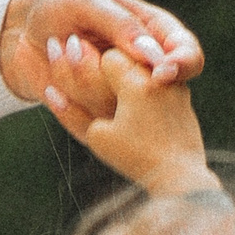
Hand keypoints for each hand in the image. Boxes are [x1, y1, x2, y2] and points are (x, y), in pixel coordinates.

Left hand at [0, 0, 201, 114]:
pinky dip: (64, 98)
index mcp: (153, 32)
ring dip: (79, 77)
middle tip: (74, 44)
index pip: (186, 55)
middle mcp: (141, 69)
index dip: (182, 65)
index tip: (161, 74)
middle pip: (156, 91)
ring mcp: (119, 96)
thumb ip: (121, 26)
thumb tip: (153, 54)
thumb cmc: (59, 6)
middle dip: (116, 75)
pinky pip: (88, 121)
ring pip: (120, 108)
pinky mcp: (92, 114)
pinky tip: (46, 73)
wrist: (22, 31)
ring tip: (53, 45)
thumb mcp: (88, 4)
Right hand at [41, 48, 216, 196]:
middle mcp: (157, 76)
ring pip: (145, 68)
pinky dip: (145, 88)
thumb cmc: (135, 159)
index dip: (92, 63)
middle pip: (128, 57)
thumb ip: (73, 112)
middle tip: (84, 63)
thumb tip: (51, 91)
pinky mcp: (183, 100)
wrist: (179, 177)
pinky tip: (135, 102)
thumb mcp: (97, 137)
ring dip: (128, 73)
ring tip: (115, 89)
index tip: (79, 66)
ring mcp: (174, 86)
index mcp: (135, 83)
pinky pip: (159, 84)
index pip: (108, 57)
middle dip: (108, 63)